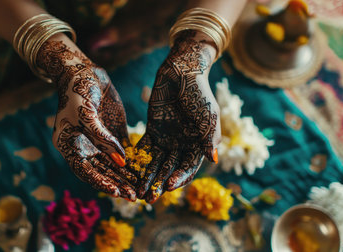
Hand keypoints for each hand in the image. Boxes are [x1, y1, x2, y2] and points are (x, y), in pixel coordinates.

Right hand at [37, 39, 136, 200]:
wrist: (83, 71)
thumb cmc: (78, 91)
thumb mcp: (86, 114)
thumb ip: (101, 138)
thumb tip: (120, 161)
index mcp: (69, 146)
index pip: (85, 170)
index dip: (100, 181)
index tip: (115, 190)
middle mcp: (83, 147)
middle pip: (100, 171)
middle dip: (117, 184)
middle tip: (133, 196)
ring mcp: (98, 141)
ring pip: (112, 165)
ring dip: (125, 176)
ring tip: (140, 188)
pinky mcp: (112, 134)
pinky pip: (122, 152)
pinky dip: (131, 162)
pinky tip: (143, 170)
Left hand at [135, 31, 220, 202]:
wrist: (182, 72)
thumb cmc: (199, 93)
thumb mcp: (208, 115)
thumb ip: (209, 136)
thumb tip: (213, 160)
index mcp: (198, 145)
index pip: (188, 168)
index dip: (179, 178)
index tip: (169, 187)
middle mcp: (182, 145)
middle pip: (170, 170)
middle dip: (159, 184)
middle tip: (148, 199)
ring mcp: (167, 139)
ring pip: (156, 163)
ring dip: (147, 177)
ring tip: (137, 191)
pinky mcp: (153, 131)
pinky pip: (145, 148)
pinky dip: (138, 160)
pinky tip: (129, 172)